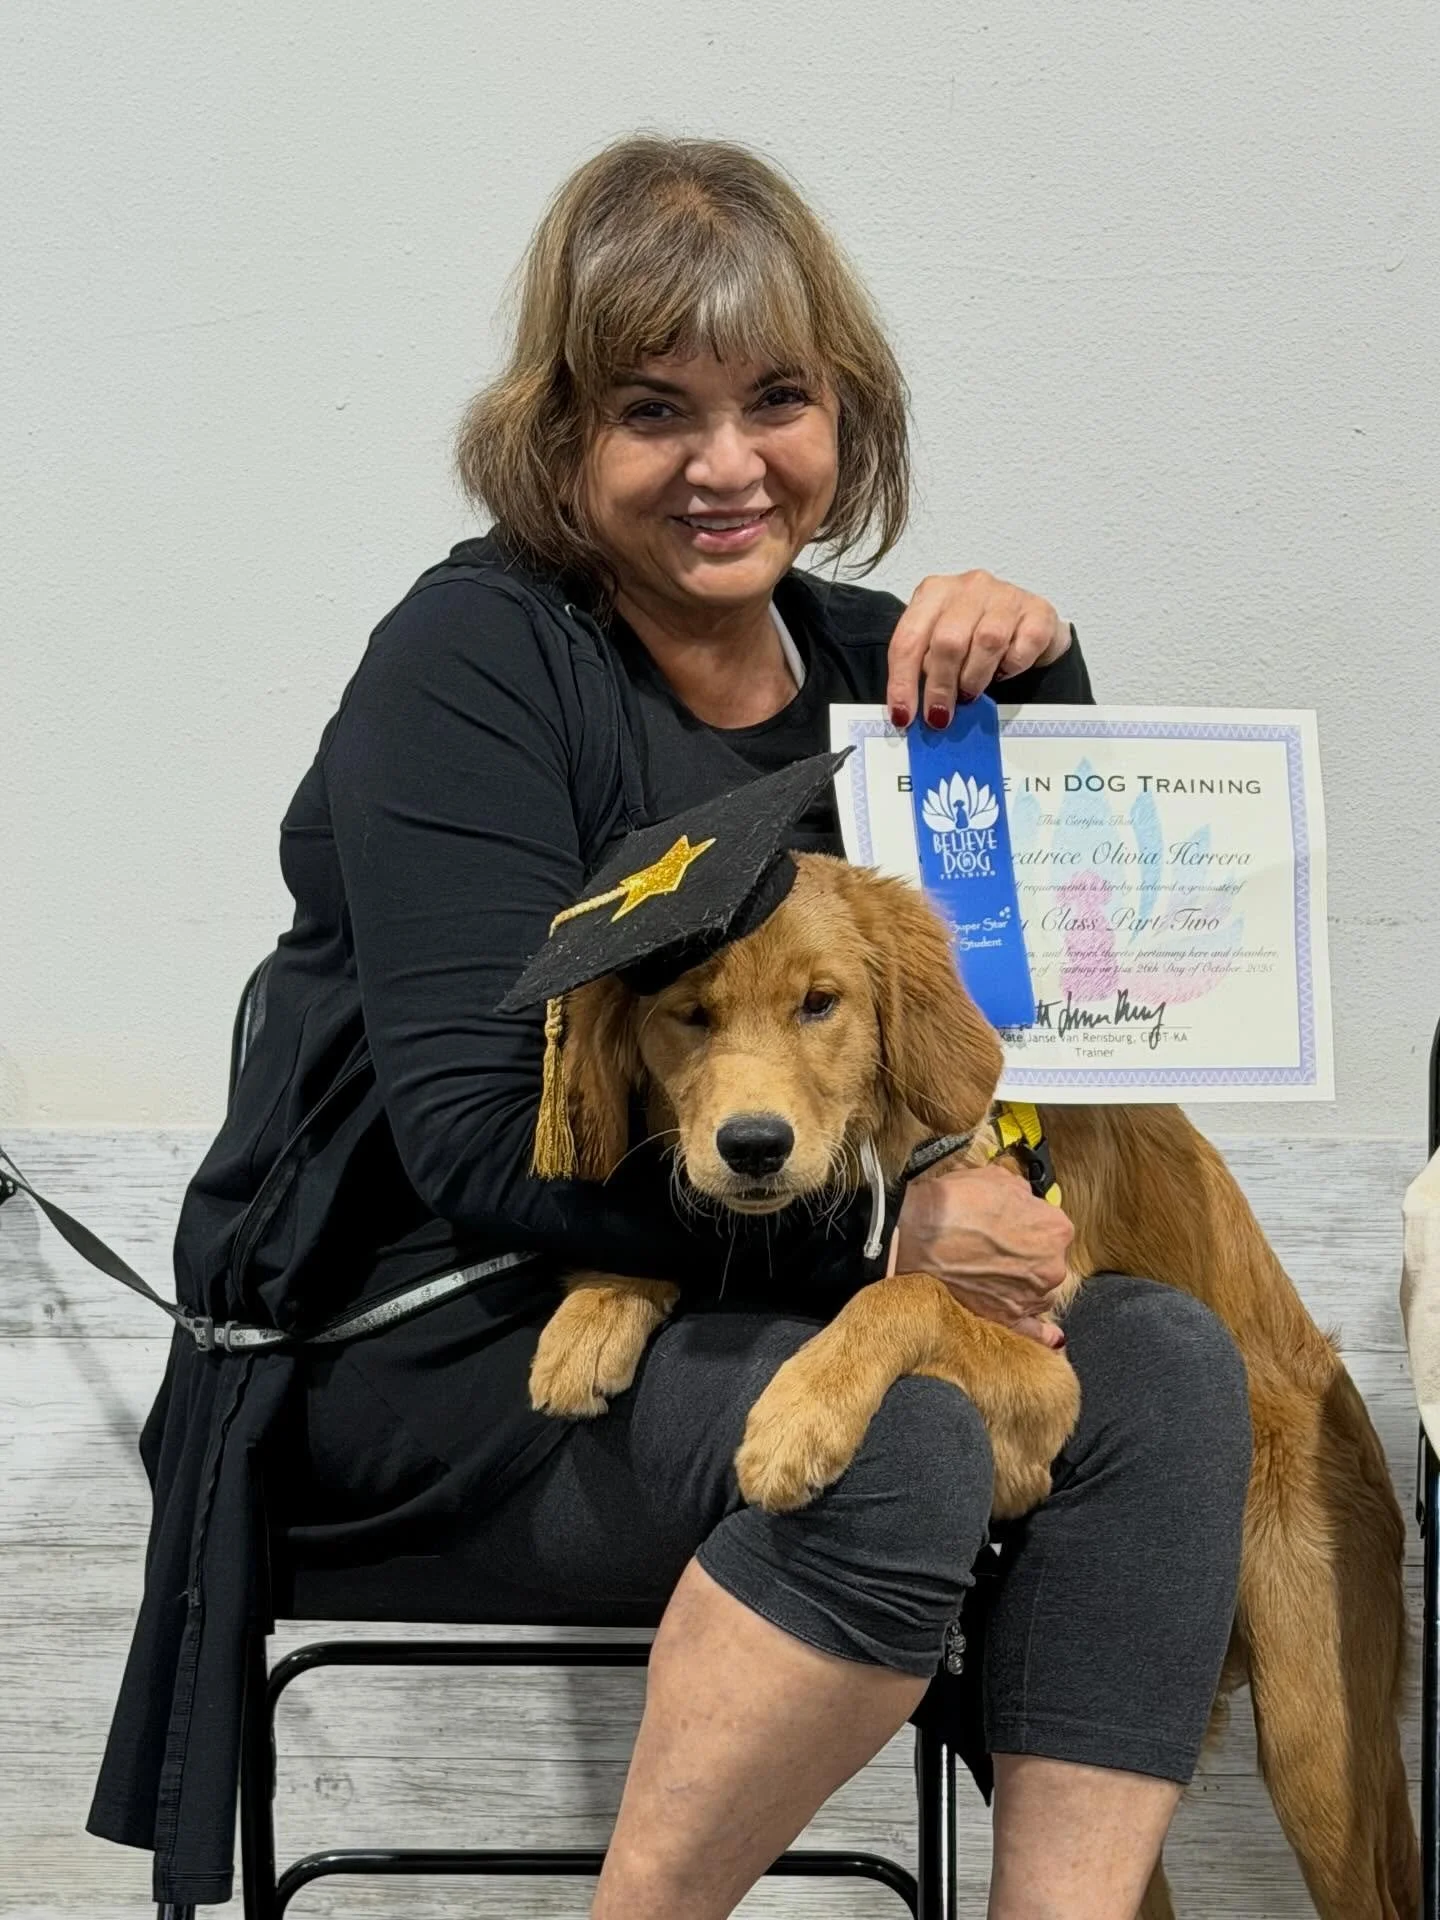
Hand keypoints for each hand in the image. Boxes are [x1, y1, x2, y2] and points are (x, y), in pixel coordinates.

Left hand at [886, 571, 1070, 729]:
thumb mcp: (939, 648)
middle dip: (941, 687)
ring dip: (975, 679)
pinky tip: (1005, 671)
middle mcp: (969, 587)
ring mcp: (1006, 595)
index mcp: (934, 592)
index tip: (904, 716)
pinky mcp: (1039, 611)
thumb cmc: (975, 639)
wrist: (1027, 626)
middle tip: (940, 716)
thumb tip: (909, 715)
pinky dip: (1011, 668)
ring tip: (971, 693)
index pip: (908, 639)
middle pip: (947, 641)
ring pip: (987, 642)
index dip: (902, 682)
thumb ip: (922, 671)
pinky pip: (1022, 647)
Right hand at [892, 1163, 1072, 1347]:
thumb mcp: (997, 1179)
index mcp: (1055, 1230)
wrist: (912, 1235)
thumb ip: (1023, 1194)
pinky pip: (1035, 1331)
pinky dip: (1041, 1333)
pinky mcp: (1007, 1319)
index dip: (1030, 1221)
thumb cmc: (951, 1206)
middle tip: (995, 1242)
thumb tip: (1025, 1201)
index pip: (1054, 1225)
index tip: (1013, 1221)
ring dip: (1023, 1281)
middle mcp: (1051, 1268)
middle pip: (1048, 1259)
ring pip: (1038, 1288)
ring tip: (990, 1269)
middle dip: (1028, 1251)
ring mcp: (1030, 1298)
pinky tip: (1048, 1334)